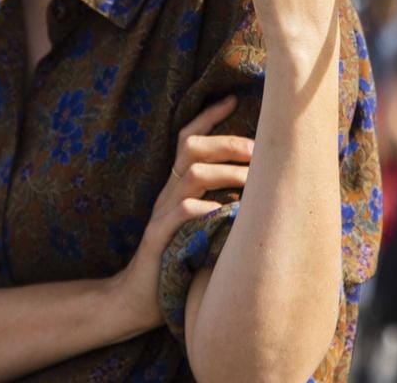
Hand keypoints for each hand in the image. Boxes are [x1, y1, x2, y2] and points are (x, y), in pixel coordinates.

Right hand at [109, 97, 250, 334]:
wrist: (137, 298)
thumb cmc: (177, 261)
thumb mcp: (199, 225)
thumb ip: (218, 203)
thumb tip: (260, 187)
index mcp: (177, 187)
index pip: (189, 139)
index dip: (209, 117)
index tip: (233, 98)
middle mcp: (168, 193)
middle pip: (191, 149)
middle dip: (227, 142)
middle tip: (259, 150)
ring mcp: (161, 214)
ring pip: (191, 177)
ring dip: (225, 173)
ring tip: (252, 181)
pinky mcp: (158, 239)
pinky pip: (179, 215)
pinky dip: (202, 209)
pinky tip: (220, 213)